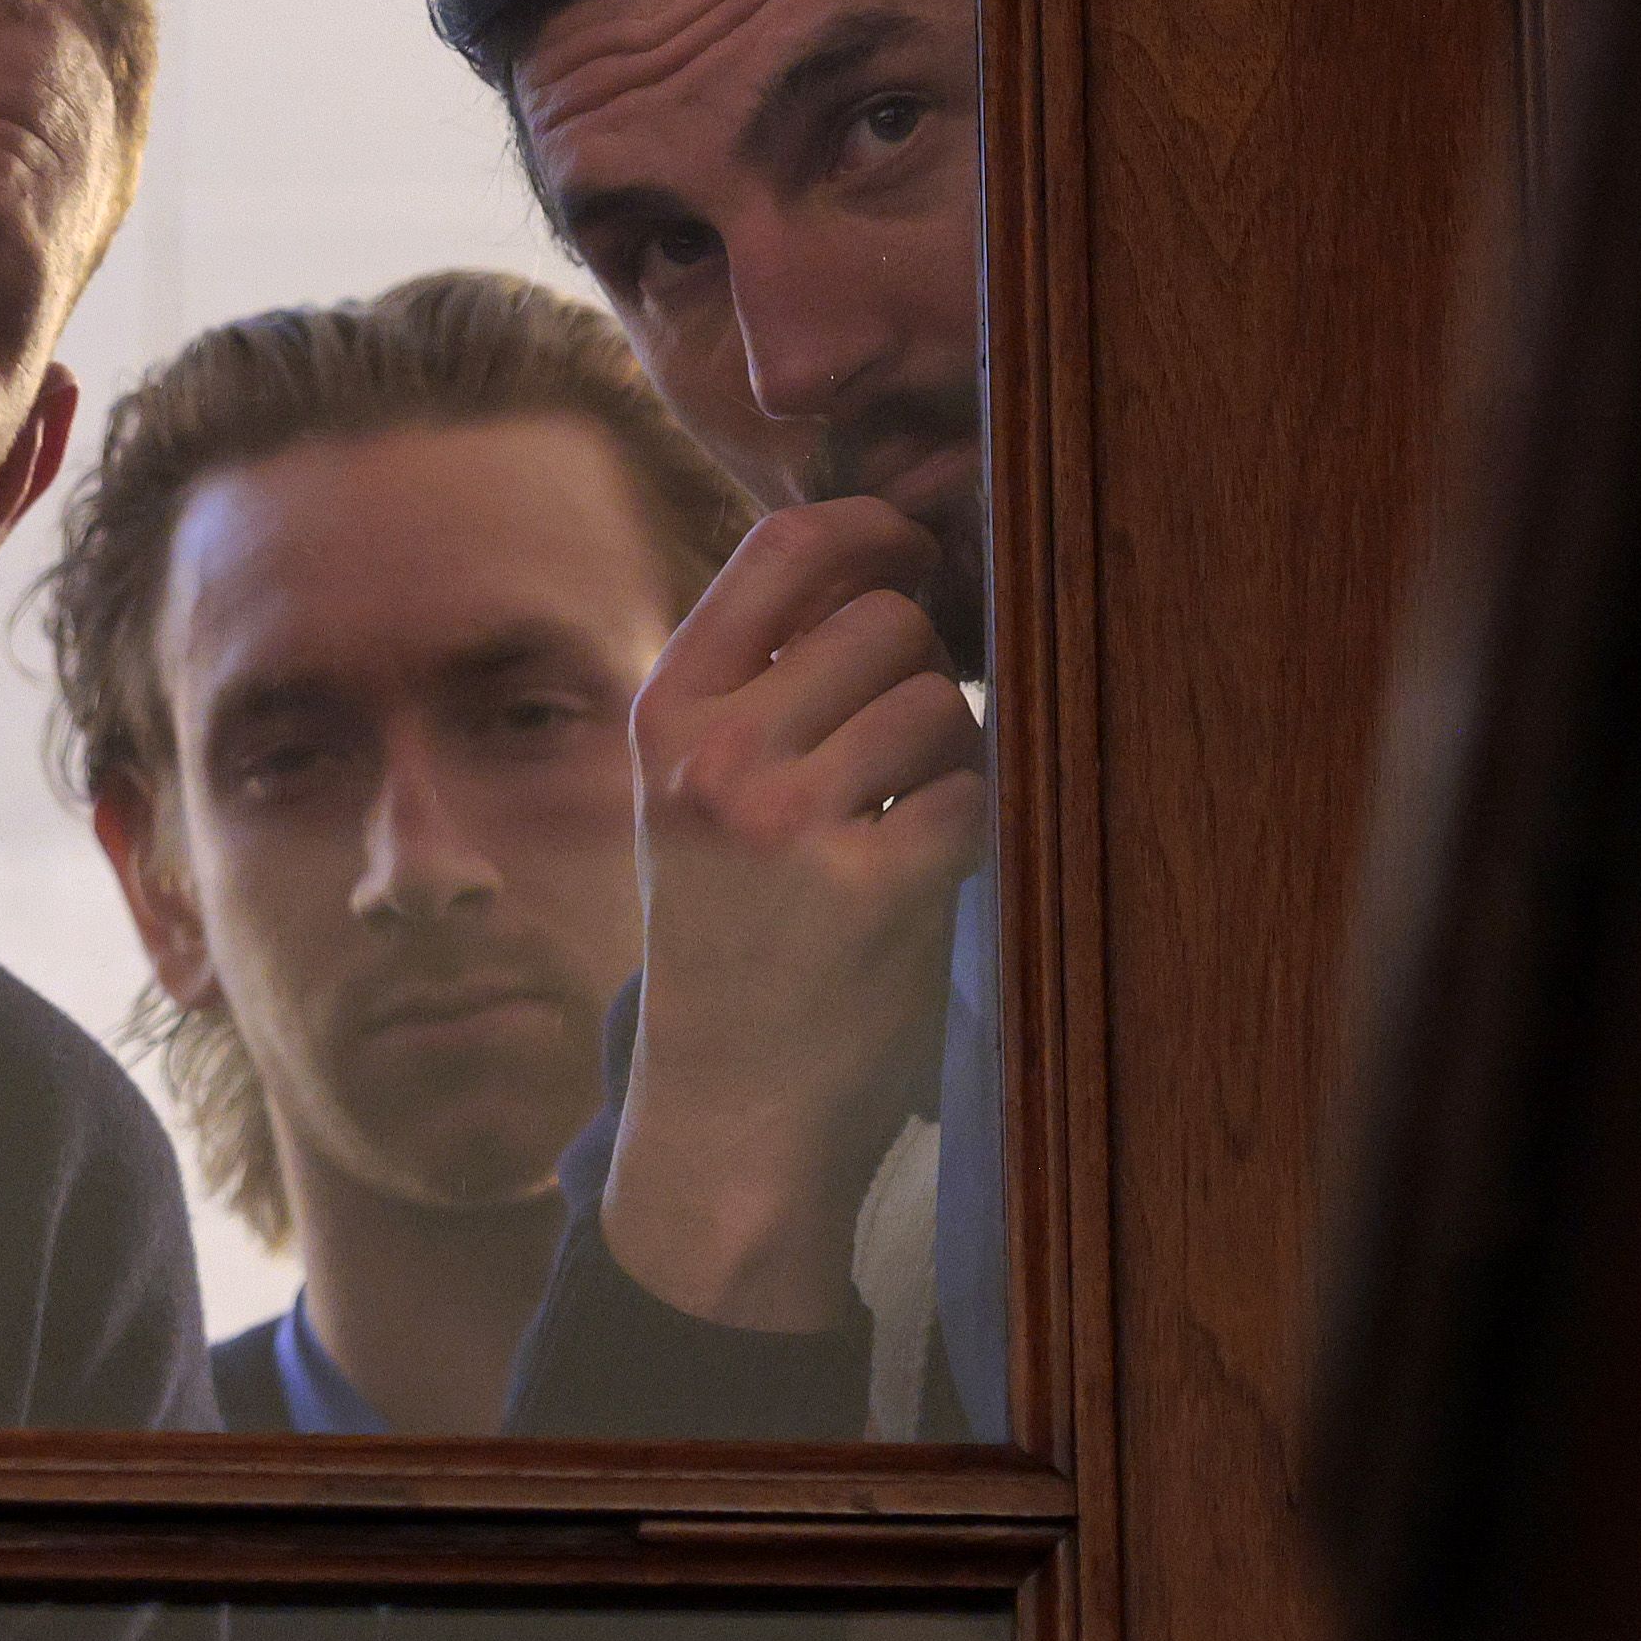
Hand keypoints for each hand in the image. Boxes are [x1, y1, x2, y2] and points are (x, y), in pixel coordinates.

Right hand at [598, 499, 987, 1334]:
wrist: (728, 1106)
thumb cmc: (732, 931)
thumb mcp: (696, 790)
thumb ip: (764, 674)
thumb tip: (892, 555)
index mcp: (666, 713)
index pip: (787, 544)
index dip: (877, 533)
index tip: (913, 565)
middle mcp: (714, 757)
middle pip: (886, 620)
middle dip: (922, 669)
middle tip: (900, 748)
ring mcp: (787, 823)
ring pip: (941, 702)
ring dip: (954, 751)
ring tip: (905, 815)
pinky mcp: (871, 889)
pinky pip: (975, 791)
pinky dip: (970, 826)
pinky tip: (922, 871)